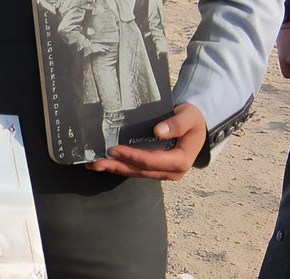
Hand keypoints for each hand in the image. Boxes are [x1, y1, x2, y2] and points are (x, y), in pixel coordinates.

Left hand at [85, 103, 206, 179]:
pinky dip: (120, 166)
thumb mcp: (190, 116)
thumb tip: (158, 132)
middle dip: (117, 166)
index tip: (114, 149)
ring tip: (93, 165)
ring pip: (135, 172)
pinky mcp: (155, 168)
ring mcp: (162, 171)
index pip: (152, 161)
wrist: (195, 124)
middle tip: (96, 162)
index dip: (132, 156)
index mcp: (180, 161)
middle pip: (140, 170)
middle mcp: (171, 171)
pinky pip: (136, 169)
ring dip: (115, 168)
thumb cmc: (192, 119)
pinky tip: (105, 163)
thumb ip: (177, 124)